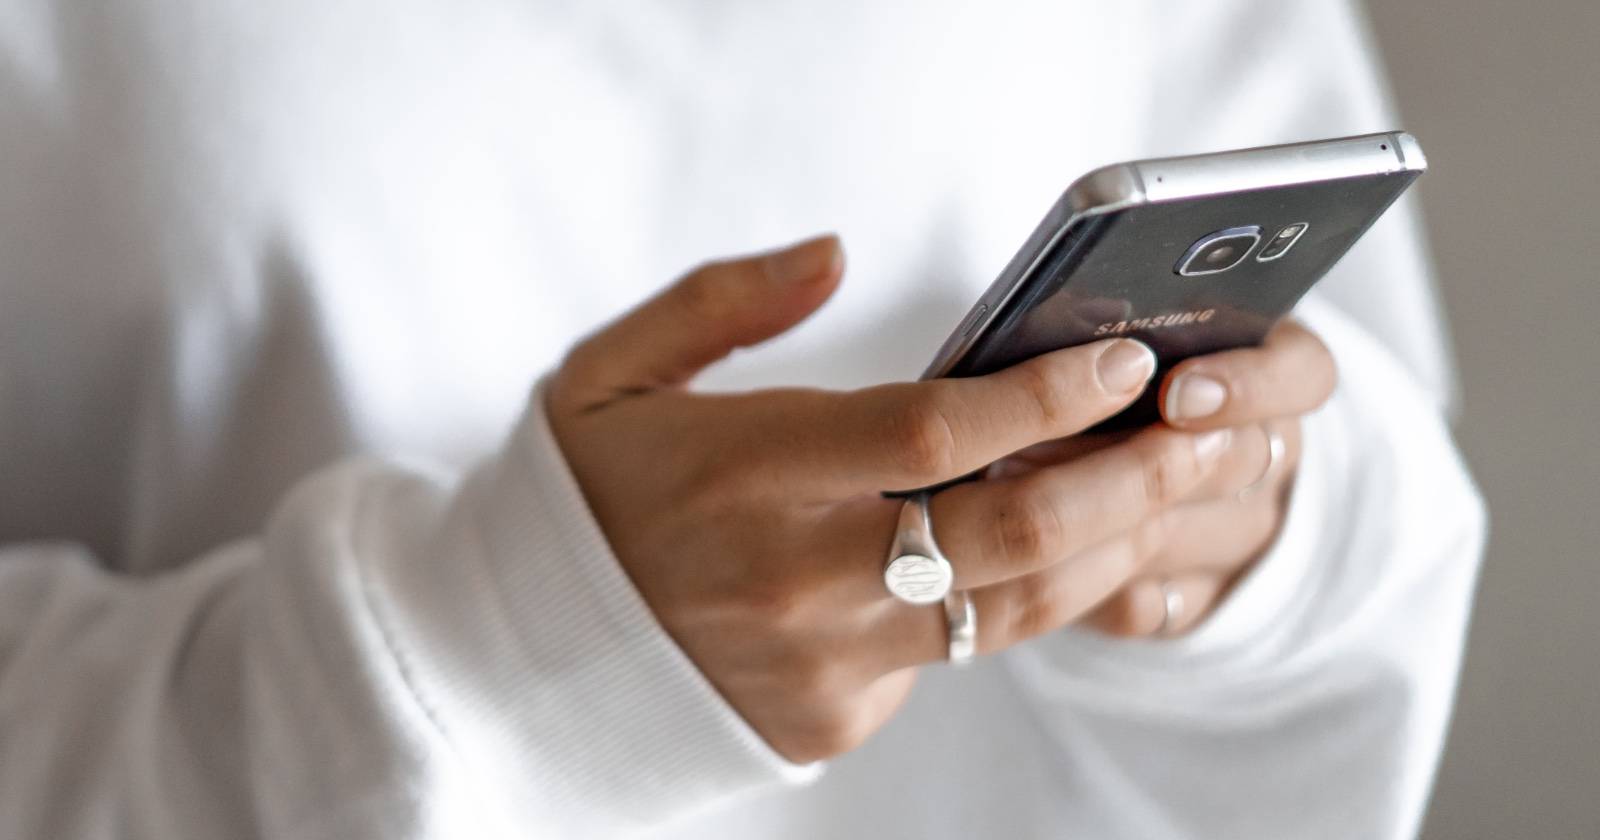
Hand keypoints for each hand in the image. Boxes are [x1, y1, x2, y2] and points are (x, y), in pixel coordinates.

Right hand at [547, 235, 1276, 762]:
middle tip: (1199, 429)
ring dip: (1106, 544)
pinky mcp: (835, 720)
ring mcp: (822, 663)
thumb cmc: (583, 500)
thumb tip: (834, 254)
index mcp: (743, 473)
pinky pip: (953, 659)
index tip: (1119, 358)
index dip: (1041, 392)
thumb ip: (722, 301)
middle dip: (1127, 476)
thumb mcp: (611, 375)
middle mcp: (795, 578)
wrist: (524, 661)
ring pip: (1012, 609)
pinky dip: (1009, 603)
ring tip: (1167, 487)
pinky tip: (1051, 551)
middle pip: (1008, 530)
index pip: (930, 432)